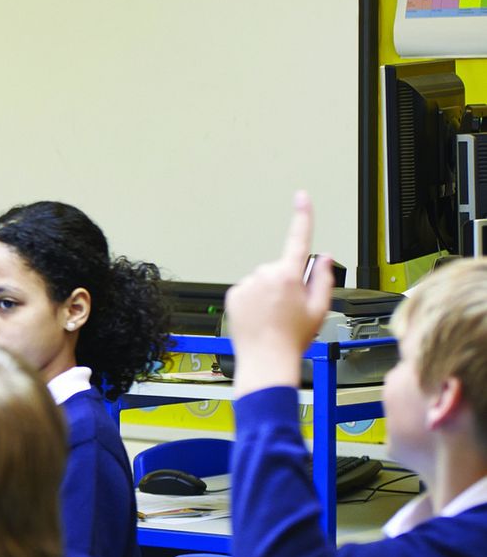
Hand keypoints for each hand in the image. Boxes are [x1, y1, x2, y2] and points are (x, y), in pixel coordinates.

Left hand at [225, 191, 334, 395]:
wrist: (265, 360)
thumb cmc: (292, 339)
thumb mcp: (319, 309)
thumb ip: (323, 279)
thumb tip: (323, 258)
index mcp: (289, 276)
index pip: (298, 239)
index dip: (302, 216)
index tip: (302, 197)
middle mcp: (265, 274)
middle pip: (281, 269)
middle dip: (287, 283)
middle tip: (290, 310)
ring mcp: (247, 284)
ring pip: (263, 281)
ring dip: (269, 293)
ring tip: (273, 318)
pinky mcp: (233, 294)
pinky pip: (248, 291)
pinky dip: (254, 300)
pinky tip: (259, 318)